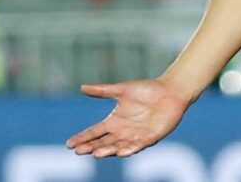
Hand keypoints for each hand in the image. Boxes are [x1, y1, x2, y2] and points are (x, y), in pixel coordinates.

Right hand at [65, 79, 189, 157]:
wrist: (171, 91)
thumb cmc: (147, 90)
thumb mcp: (122, 90)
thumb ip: (103, 91)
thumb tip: (82, 87)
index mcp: (114, 122)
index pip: (94, 132)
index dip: (82, 138)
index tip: (69, 144)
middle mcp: (123, 132)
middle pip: (103, 143)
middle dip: (91, 147)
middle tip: (79, 151)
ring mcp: (136, 136)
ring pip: (118, 147)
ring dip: (108, 151)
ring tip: (96, 153)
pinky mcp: (150, 138)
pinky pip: (138, 146)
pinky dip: (130, 149)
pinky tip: (122, 152)